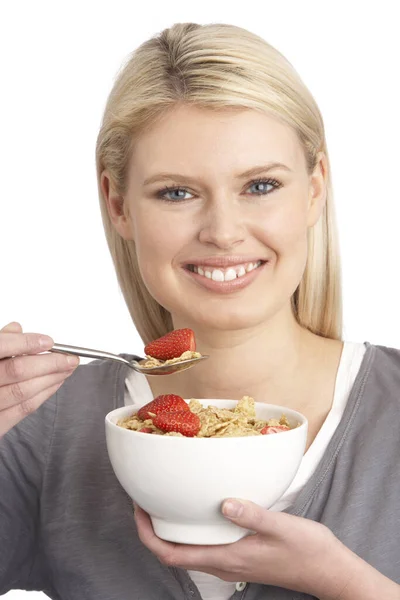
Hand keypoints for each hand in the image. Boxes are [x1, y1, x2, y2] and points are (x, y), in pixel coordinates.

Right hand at [0, 322, 78, 436]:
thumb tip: (17, 329)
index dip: (26, 343)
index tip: (48, 341)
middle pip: (16, 371)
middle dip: (49, 363)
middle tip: (69, 357)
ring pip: (23, 392)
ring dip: (51, 379)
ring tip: (67, 368)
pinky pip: (21, 411)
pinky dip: (43, 395)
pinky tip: (54, 384)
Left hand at [134, 498, 353, 598]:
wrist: (328, 571)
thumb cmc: (308, 551)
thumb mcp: (282, 528)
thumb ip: (252, 515)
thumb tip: (224, 503)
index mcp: (227, 559)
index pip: (172, 555)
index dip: (148, 535)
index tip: (139, 509)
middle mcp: (224, 564)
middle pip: (174, 553)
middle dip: (153, 529)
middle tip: (146, 499)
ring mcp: (231, 562)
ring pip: (188, 550)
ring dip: (171, 529)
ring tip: (166, 500)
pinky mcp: (240, 556)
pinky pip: (204, 545)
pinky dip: (191, 528)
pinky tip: (199, 508)